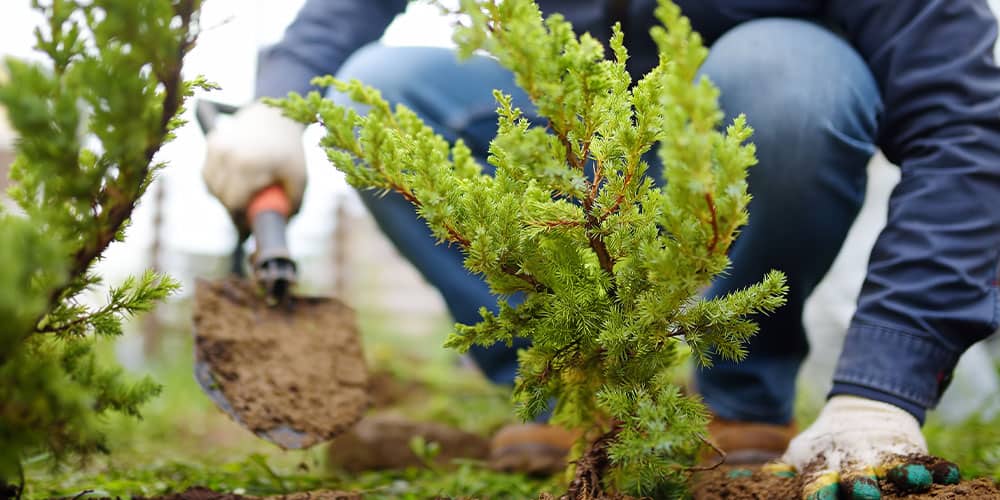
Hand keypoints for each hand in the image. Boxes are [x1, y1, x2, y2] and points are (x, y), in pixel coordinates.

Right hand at [202, 101, 306, 231]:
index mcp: (248, 164)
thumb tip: (280, 227)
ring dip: (223, 197)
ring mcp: (217, 146)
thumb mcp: (299, 179)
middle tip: (247, 216)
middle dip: (233, 210)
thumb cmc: (290, 152)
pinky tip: (233, 181)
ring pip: (211, 187)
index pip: (233, 202)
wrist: (277, 117)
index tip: (247, 230)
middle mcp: (228, 154)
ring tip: (243, 196)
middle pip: (221, 197)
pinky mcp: (212, 143)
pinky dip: (217, 182)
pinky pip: (208, 174)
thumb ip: (291, 205)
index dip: (239, 220)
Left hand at [778, 395, 959, 498]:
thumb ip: (780, 470)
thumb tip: (735, 479)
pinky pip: (926, 460)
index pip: (820, 484)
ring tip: (909, 478)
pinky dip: (936, 467)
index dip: (820, 492)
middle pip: (857, 478)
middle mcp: (855, 463)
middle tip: (861, 493)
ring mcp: (884, 455)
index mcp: (825, 466)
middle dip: (859, 487)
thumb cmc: (827, 443)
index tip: (818, 499)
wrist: (862, 408)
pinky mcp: (909, 449)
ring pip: (893, 467)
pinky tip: (949, 474)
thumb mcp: (802, 452)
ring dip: (901, 474)